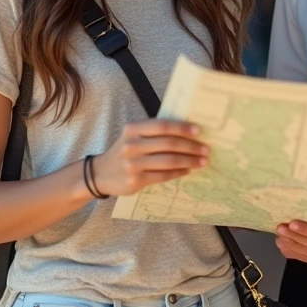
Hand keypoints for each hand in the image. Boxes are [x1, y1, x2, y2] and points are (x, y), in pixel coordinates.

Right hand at [90, 120, 208, 196]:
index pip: (162, 126)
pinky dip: (178, 173)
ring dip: (189, 161)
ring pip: (168, 161)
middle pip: (168, 144)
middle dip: (191, 147)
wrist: (100, 173)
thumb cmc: (124, 151)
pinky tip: (188, 170)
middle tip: (206, 149)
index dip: (182, 128)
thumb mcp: (133, 136)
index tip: (198, 131)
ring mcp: (133, 164)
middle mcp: (131, 145)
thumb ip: (153, 133)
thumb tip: (186, 132)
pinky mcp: (135, 180)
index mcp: (133, 129)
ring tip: (202, 161)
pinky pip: (163, 176)